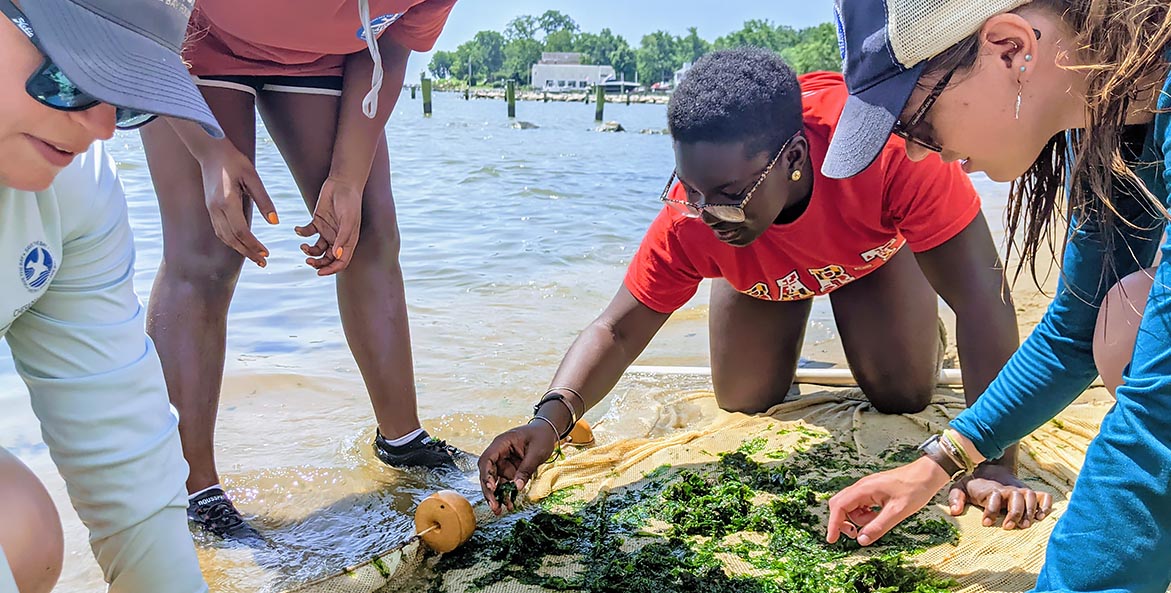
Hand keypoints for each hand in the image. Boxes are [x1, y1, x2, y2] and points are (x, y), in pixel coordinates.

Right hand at [198, 147, 277, 266]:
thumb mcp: (253, 177)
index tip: (266, 253)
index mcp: (226, 201)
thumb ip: (264, 200)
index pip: (240, 231)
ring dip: (239, 249)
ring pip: (224, 237)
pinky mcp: (210, 208)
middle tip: (263, 262)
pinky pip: (220, 230)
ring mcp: (211, 209)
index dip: (253, 245)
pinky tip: (242, 245)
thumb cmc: (234, 161)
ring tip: (255, 257)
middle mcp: (216, 209)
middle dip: (248, 252)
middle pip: (232, 238)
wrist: (211, 151)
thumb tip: (274, 222)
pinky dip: (231, 241)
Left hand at [295, 177, 361, 275]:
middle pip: (328, 258)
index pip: (341, 261)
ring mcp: (327, 230)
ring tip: (303, 246)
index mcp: (348, 241)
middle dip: (318, 263)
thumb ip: (343, 238)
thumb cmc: (349, 201)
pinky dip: (301, 233)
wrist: (342, 183)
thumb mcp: (348, 220)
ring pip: (317, 249)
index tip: (320, 273)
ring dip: (309, 251)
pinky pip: (308, 232)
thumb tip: (336, 255)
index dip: (331, 269)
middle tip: (308, 261)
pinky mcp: (318, 221)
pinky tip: (297, 229)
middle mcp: (338, 238)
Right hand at [478, 422, 558, 515]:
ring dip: (495, 496)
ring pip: (494, 481)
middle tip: (494, 506)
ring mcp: (503, 463)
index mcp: (501, 444)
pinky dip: (505, 494)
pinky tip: (508, 504)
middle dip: (489, 491)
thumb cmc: (541, 437)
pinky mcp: (509, 470)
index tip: (491, 487)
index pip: (487, 459)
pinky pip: (504, 484)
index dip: (486, 474)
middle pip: (487, 473)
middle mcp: (498, 454)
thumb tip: (517, 487)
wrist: (547, 432)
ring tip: (499, 510)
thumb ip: (526, 469)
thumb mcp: (536, 452)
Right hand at [827, 457, 951, 545]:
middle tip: (856, 534)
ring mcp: (867, 487)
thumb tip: (861, 540)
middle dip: (843, 521)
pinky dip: (865, 514)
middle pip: (840, 505)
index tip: (832, 539)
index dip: (833, 524)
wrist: (928, 474)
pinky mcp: (873, 489)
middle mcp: (862, 486)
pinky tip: (879, 516)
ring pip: (851, 506)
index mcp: (864, 489)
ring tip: (877, 522)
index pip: (839, 507)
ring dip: (858, 519)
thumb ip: (878, 526)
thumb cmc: (915, 488)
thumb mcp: (898, 512)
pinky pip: (861, 504)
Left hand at [948, 463, 1052, 529]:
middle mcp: (1009, 489)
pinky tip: (1041, 517)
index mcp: (992, 489)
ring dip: (1029, 512)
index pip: (993, 496)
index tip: (986, 523)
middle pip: (1016, 497)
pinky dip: (1046, 505)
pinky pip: (1045, 497)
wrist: (991, 469)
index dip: (990, 510)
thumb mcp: (961, 487)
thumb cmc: (975, 484)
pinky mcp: (1032, 493)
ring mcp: (1022, 490)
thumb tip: (954, 511)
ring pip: (1031, 497)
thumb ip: (956, 497)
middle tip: (1007, 527)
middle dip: (1013, 513)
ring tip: (1024, 526)